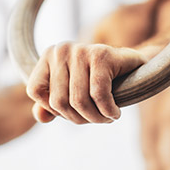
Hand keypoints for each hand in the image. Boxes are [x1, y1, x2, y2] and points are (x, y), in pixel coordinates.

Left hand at [27, 43, 146, 123]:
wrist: (133, 67)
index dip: (54, 109)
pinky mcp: (102, 54)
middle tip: (95, 119)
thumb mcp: (70, 94)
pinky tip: (115, 113)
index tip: (73, 112)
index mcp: (49, 55)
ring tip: (106, 118)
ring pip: (79, 101)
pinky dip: (108, 111)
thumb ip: (50, 106)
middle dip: (78, 119)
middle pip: (58, 101)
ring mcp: (81, 50)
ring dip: (96, 118)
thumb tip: (40, 117)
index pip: (35, 91)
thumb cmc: (98, 82)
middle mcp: (61, 49)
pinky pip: (98, 94)